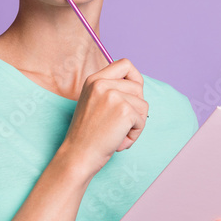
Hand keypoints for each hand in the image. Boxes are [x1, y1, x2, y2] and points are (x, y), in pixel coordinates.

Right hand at [59, 58, 147, 176]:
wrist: (77, 155)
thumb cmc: (86, 135)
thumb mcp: (93, 103)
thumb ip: (111, 91)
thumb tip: (138, 87)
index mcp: (94, 80)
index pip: (125, 64)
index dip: (134, 78)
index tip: (132, 95)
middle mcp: (102, 84)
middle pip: (138, 86)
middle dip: (136, 107)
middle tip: (121, 124)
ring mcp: (113, 96)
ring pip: (143, 105)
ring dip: (136, 124)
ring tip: (118, 134)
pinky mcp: (124, 111)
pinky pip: (142, 120)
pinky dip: (135, 134)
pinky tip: (119, 141)